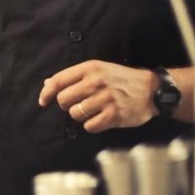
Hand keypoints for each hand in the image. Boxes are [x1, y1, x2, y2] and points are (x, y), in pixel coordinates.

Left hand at [38, 60, 156, 132]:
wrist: (151, 89)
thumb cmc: (120, 79)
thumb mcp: (98, 69)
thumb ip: (73, 76)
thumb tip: (47, 84)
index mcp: (90, 68)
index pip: (58, 80)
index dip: (47, 93)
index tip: (43, 101)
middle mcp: (95, 82)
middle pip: (63, 100)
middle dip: (67, 105)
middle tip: (79, 104)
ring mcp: (105, 99)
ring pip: (75, 114)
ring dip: (81, 115)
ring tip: (93, 110)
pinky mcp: (114, 115)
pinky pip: (89, 126)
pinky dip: (92, 125)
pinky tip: (101, 119)